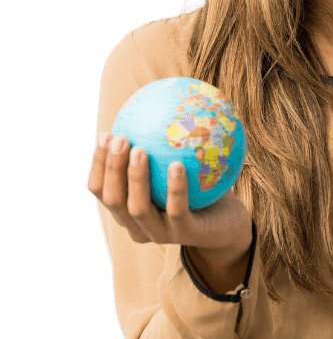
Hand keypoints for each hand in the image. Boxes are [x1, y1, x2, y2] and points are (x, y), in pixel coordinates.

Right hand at [87, 132, 251, 254]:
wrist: (229, 224)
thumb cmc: (200, 190)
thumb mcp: (180, 166)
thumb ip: (163, 146)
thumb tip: (155, 103)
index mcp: (128, 210)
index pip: (101, 189)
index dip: (98, 163)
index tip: (105, 133)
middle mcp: (138, 226)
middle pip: (113, 199)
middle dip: (112, 168)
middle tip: (120, 139)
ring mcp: (161, 234)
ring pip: (138, 208)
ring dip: (135, 178)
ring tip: (140, 150)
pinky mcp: (186, 235)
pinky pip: (177, 210)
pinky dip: (175, 188)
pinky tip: (178, 165)